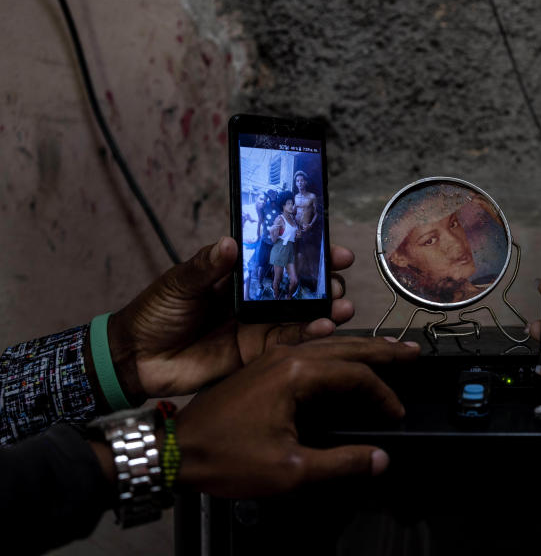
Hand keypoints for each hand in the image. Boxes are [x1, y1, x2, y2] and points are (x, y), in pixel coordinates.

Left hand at [108, 237, 356, 400]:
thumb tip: (230, 243)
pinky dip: (309, 337)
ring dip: (325, 310)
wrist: (134, 359)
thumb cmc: (153, 313)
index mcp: (237, 275)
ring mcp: (257, 326)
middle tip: (338, 278)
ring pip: (300, 316)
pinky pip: (287, 344)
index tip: (331, 246)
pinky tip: (325, 329)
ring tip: (343, 306)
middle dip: (324, 282)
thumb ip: (206, 266)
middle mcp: (254, 299)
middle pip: (298, 286)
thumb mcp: (178, 283)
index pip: (278, 256)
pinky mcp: (255, 353)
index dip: (306, 251)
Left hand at [174, 336, 418, 497]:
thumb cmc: (224, 457)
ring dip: (361, 349)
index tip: (396, 413)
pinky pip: (311, 354)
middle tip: (412, 353)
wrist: (174, 451)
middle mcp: (287, 356)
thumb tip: (380, 459)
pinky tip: (345, 365)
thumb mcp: (287, 469)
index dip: (382, 394)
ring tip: (388, 353)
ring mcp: (273, 359)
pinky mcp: (264, 369)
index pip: (355, 374)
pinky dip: (336, 357)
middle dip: (382, 350)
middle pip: (346, 346)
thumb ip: (340, 463)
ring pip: (329, 347)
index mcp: (295, 372)